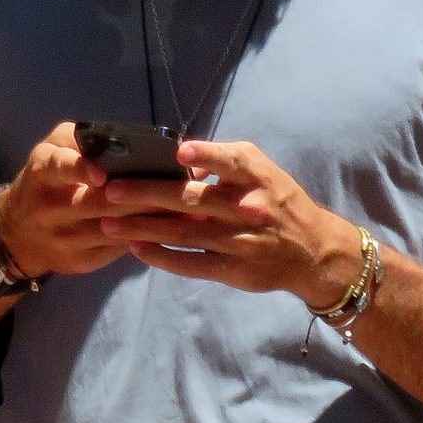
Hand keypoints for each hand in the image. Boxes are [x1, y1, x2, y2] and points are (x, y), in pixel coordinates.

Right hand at [0, 124, 177, 281]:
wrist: (15, 234)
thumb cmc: (45, 182)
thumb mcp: (52, 151)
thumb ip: (83, 140)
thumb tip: (132, 138)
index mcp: (43, 172)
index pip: (59, 167)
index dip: (80, 169)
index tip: (102, 173)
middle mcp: (51, 207)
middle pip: (97, 203)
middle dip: (140, 195)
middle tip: (177, 186)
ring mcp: (65, 238)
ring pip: (113, 230)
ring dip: (152, 219)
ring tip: (187, 209)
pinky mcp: (79, 261)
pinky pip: (117, 250)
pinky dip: (145, 238)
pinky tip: (173, 230)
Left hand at [97, 140, 359, 307]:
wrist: (313, 252)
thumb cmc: (281, 204)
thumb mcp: (265, 174)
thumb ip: (228, 162)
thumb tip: (183, 158)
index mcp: (258, 179)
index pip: (233, 162)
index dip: (208, 155)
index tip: (179, 153)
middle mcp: (249, 210)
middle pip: (193, 200)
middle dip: (148, 194)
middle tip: (111, 190)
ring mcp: (240, 242)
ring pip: (184, 234)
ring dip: (143, 229)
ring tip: (108, 223)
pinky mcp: (234, 270)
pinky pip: (192, 263)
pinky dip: (163, 257)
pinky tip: (137, 249)